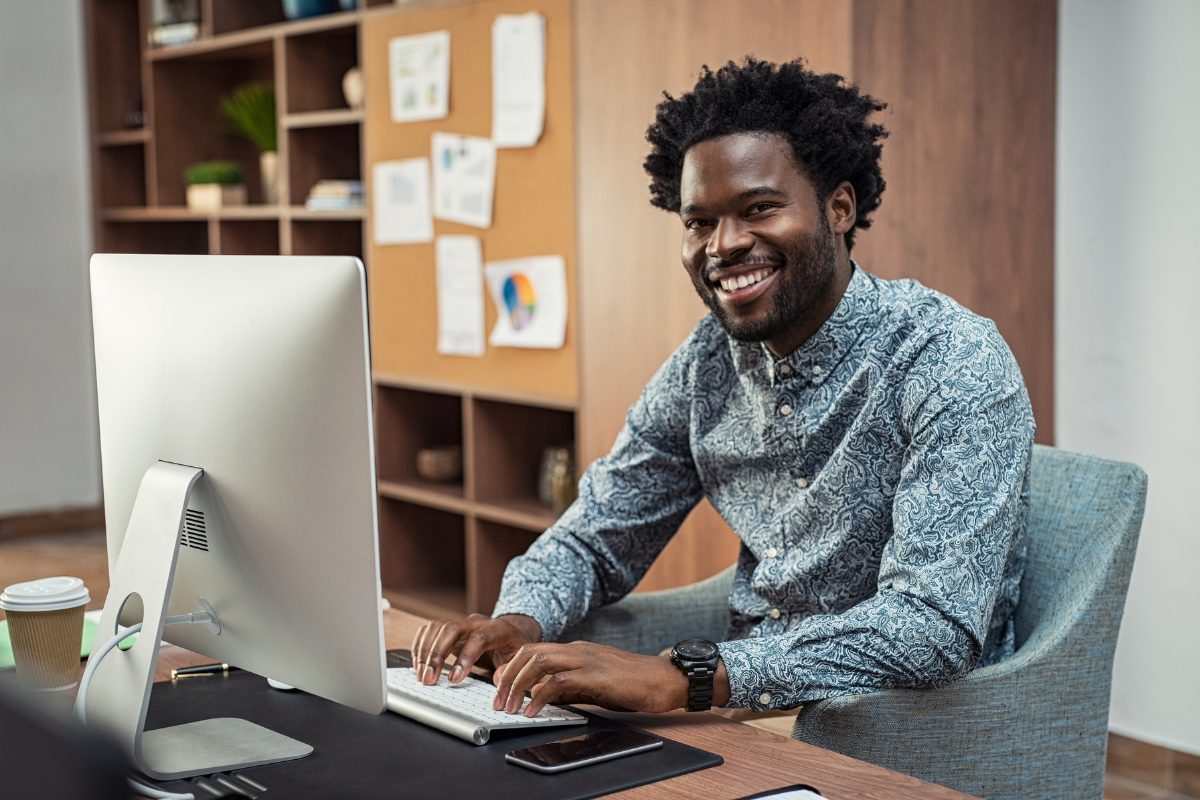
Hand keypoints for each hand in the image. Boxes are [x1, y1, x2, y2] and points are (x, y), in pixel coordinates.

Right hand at [410, 613, 540, 684]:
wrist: (510, 631)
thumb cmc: (514, 647)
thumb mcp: (520, 658)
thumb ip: (510, 668)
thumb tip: (497, 678)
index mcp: (497, 628)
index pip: (479, 638)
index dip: (465, 657)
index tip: (453, 679)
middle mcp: (476, 622)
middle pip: (451, 629)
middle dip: (437, 654)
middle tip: (428, 679)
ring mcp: (460, 622)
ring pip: (437, 628)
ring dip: (425, 652)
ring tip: (421, 676)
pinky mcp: (448, 627)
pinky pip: (429, 630)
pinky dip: (420, 646)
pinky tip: (418, 664)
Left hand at [492, 641, 689, 715]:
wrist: (666, 679)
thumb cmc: (635, 683)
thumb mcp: (596, 683)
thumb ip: (571, 686)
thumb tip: (545, 698)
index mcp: (577, 650)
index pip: (534, 650)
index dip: (511, 667)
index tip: (499, 686)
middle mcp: (578, 649)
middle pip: (530, 652)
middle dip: (507, 676)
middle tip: (498, 700)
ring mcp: (587, 659)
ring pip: (539, 661)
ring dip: (517, 684)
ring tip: (509, 707)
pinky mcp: (596, 674)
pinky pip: (558, 680)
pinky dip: (539, 695)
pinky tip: (532, 710)